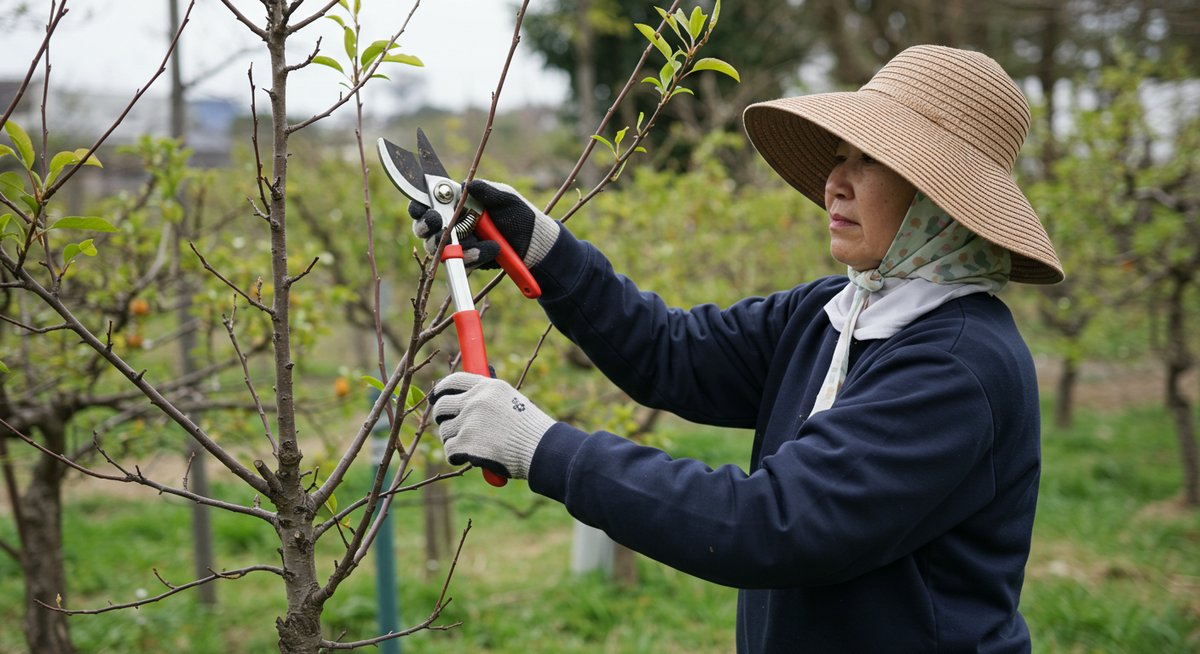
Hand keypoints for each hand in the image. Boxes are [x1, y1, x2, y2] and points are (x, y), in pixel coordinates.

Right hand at [408, 180, 559, 268]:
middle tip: (437, 223)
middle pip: (424, 228)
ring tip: (472, 238)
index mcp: (458, 204)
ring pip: (437, 247)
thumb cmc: (519, 215)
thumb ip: (487, 191)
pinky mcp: (467, 260)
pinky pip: (460, 261)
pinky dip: (474, 255)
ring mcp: (458, 244)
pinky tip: (492, 249)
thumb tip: (467, 184)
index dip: (419, 206)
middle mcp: (452, 224)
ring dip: (451, 243)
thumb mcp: (506, 198)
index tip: (422, 208)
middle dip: (427, 226)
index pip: (428, 203)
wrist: (535, 243)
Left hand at [430, 372, 555, 480]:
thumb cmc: (530, 429)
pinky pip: (449, 450)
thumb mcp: (511, 400)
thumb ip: (488, 398)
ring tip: (469, 446)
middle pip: (441, 406)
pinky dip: (456, 457)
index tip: (436, 398)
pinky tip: (468, 457)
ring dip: (452, 440)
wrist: (540, 449)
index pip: (453, 381)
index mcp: (487, 387)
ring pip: (444, 431)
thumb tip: (467, 397)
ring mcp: (469, 422)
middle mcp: (475, 400)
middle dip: (441, 417)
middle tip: (448, 426)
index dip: (441, 390)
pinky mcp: (465, 443)